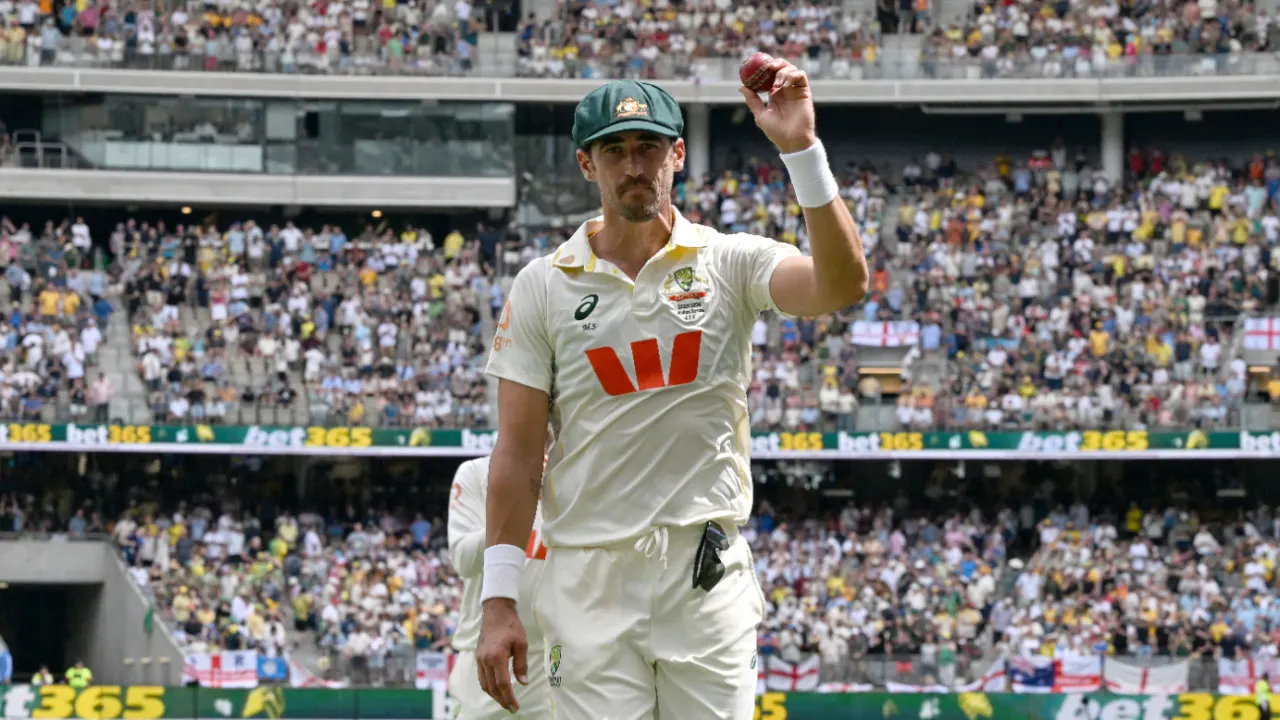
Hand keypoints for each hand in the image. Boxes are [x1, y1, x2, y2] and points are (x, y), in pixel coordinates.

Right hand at [477, 598, 528, 712]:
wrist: (496, 611)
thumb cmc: (511, 625)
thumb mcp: (522, 644)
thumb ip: (521, 664)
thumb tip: (523, 682)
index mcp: (497, 657)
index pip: (502, 684)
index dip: (509, 698)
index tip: (516, 706)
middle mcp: (485, 660)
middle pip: (492, 687)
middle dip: (502, 700)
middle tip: (511, 708)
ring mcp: (479, 659)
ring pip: (484, 684)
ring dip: (494, 695)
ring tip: (505, 701)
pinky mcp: (478, 657)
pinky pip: (481, 677)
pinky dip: (488, 686)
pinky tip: (495, 689)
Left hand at [739, 58, 817, 154]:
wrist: (792, 140)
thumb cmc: (776, 131)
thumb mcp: (760, 115)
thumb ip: (752, 100)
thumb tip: (741, 87)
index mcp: (774, 94)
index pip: (770, 75)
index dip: (765, 67)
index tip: (757, 65)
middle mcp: (785, 90)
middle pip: (781, 68)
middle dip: (775, 63)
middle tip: (768, 66)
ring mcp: (795, 90)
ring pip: (791, 69)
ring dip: (783, 71)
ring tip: (777, 84)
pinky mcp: (804, 91)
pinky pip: (801, 75)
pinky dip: (793, 74)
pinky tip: (785, 84)